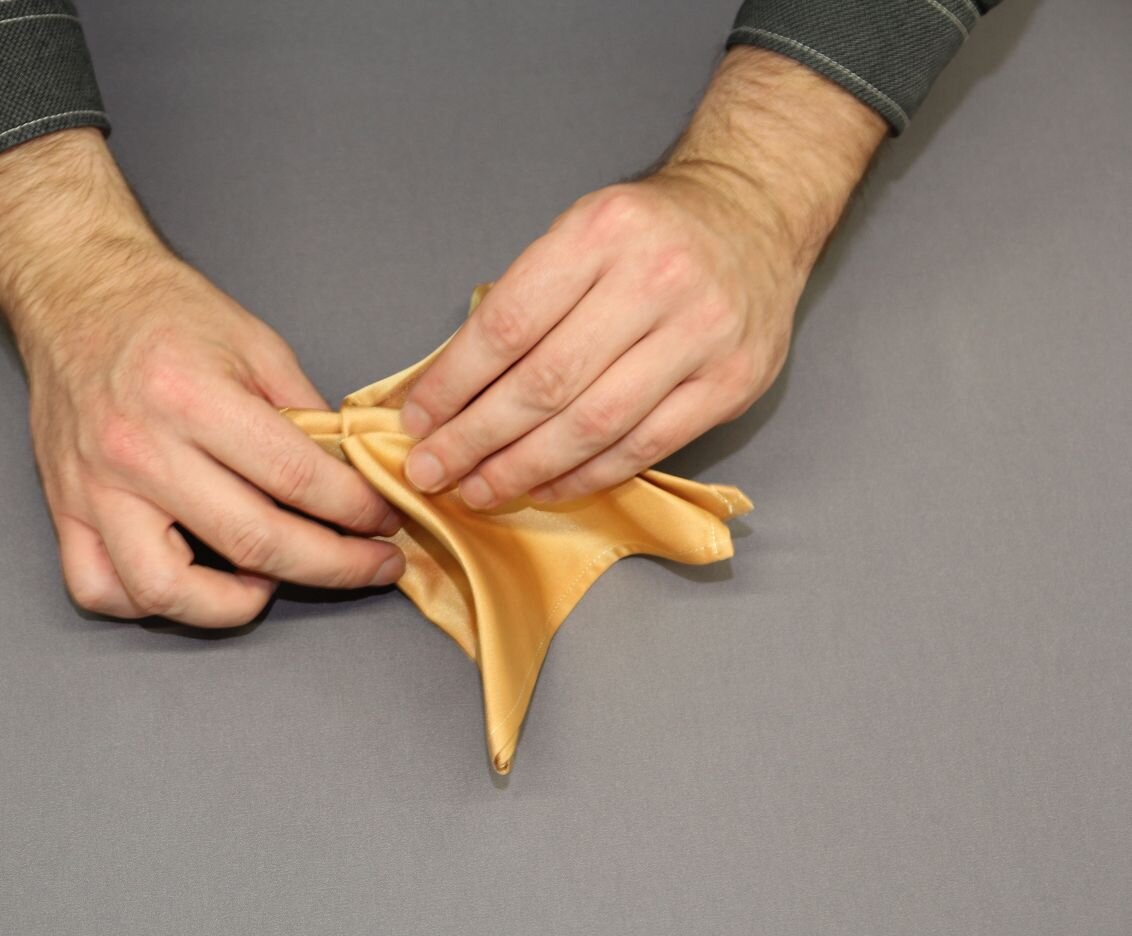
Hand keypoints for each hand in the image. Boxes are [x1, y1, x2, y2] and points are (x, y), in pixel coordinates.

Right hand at [0, 129, 404, 627]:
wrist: (75, 289)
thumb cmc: (163, 312)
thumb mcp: (256, 342)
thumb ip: (306, 412)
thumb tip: (355, 472)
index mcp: (192, 396)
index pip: (295, 477)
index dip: (356, 509)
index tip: (384, 520)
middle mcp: (139, 448)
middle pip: (252, 542)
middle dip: (333, 565)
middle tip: (371, 565)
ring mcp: (95, 486)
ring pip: (166, 589)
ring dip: (233, 604)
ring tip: (269, 583)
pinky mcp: (65, 507)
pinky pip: (100, 588)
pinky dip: (148, 603)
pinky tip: (190, 584)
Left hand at [397, 46, 886, 506]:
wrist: (756, 209)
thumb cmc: (649, 229)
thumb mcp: (580, 231)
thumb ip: (527, 300)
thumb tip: (450, 386)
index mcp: (601, 234)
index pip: (508, 325)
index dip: (454, 382)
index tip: (416, 419)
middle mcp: (655, 281)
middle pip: (546, 383)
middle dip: (477, 437)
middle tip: (432, 470)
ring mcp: (701, 335)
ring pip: (594, 424)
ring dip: (524, 467)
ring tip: (478, 489)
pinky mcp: (731, 383)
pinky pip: (645, 446)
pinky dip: (586, 474)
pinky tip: (544, 486)